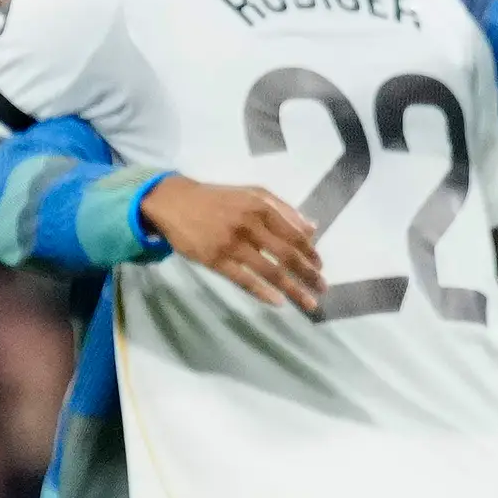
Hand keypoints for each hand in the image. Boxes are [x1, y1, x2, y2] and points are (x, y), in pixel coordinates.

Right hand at [142, 177, 323, 308]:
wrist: (174, 202)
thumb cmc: (219, 200)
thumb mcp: (252, 194)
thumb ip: (284, 209)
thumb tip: (313, 228)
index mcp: (261, 207)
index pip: (295, 235)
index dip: (311, 254)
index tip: (321, 267)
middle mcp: (249, 225)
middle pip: (287, 255)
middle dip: (308, 274)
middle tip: (322, 288)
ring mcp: (231, 244)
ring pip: (270, 271)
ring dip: (293, 289)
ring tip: (309, 302)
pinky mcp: (214, 259)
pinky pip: (243, 279)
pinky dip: (262, 292)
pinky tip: (278, 302)